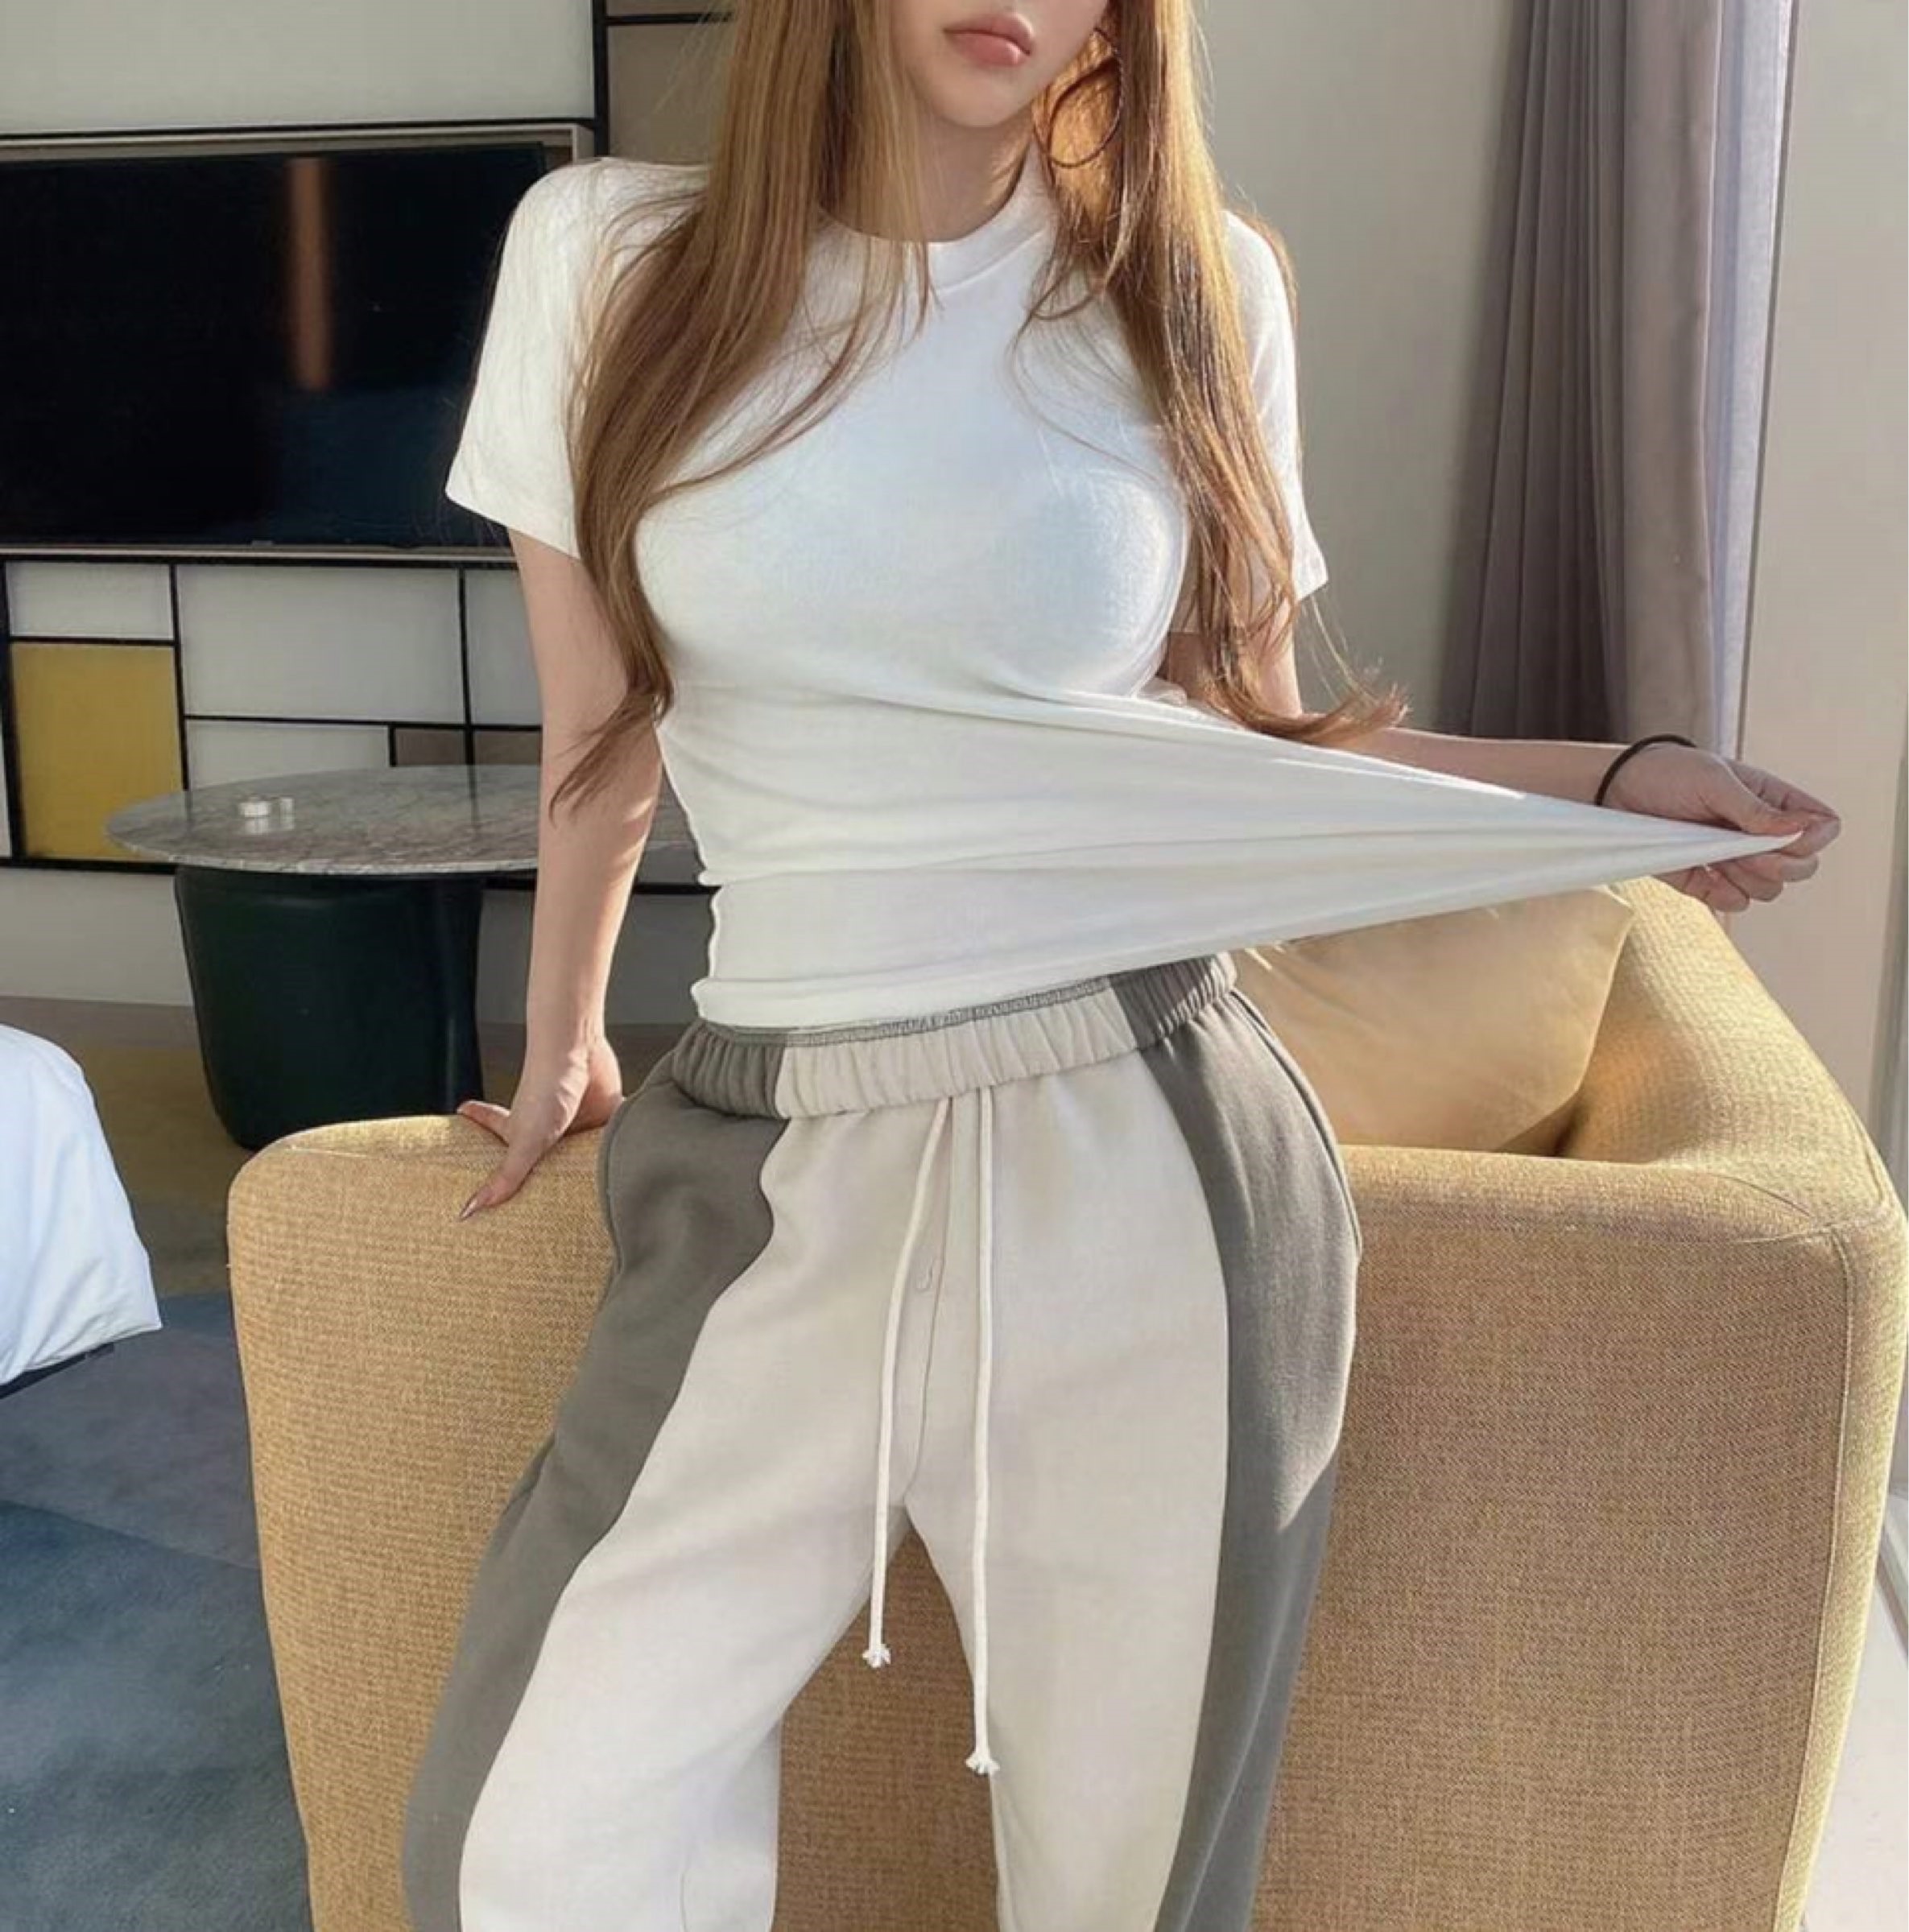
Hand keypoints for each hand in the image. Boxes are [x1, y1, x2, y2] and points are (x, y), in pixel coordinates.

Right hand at [454, 1033, 624, 1217]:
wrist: (581, 1054)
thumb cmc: (546, 1088)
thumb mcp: (523, 1142)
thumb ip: (506, 1177)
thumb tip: (471, 1208)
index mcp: (520, 1129)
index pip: (492, 1128)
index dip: (479, 1120)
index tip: (463, 1114)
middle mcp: (548, 1126)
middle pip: (542, 1153)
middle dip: (542, 1171)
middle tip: (540, 1196)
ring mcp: (576, 1122)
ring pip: (579, 1152)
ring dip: (585, 1168)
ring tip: (590, 1198)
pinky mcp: (605, 1117)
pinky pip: (611, 1139)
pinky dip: (617, 1151)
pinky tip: (623, 1169)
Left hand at [1603, 742, 1841, 911]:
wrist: (1616, 790)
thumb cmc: (1666, 773)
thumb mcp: (1713, 781)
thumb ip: (1755, 809)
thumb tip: (1802, 830)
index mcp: (1772, 801)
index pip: (1823, 828)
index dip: (1812, 838)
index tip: (1783, 833)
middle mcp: (1760, 834)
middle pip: (1803, 868)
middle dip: (1779, 865)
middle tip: (1741, 848)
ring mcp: (1735, 859)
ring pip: (1770, 889)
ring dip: (1749, 878)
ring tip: (1715, 853)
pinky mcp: (1706, 880)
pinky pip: (1735, 903)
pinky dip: (1726, 896)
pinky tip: (1707, 875)